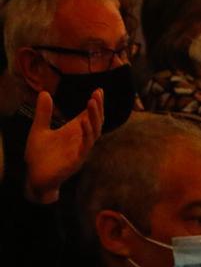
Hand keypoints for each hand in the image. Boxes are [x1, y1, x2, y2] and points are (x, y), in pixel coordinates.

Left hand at [24, 90, 103, 204]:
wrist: (35, 177)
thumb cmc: (39, 155)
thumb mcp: (39, 129)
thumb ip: (44, 113)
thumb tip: (45, 93)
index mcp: (73, 132)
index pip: (88, 115)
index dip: (95, 104)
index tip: (99, 90)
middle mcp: (80, 140)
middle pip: (95, 122)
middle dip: (98, 108)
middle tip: (97, 94)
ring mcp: (80, 150)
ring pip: (94, 132)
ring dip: (94, 118)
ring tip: (91, 102)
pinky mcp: (77, 160)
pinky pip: (85, 146)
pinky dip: (86, 134)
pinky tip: (83, 122)